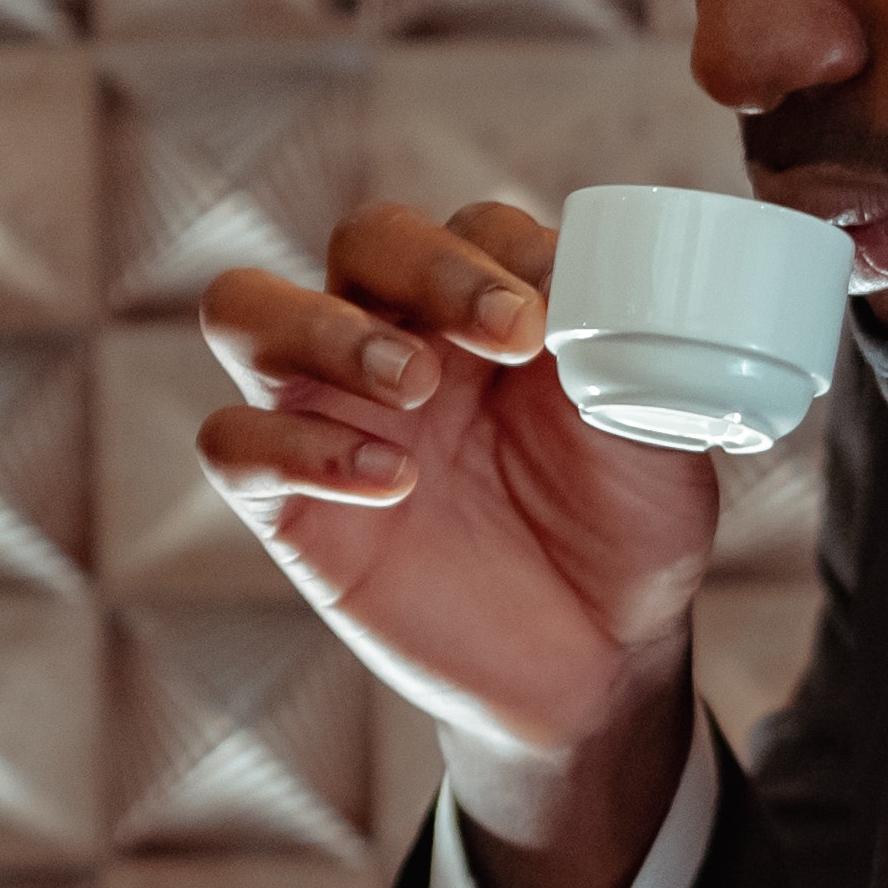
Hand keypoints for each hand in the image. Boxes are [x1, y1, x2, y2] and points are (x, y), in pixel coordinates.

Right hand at [198, 199, 722, 887]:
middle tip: (506, 334)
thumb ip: (631, 345)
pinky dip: (296, 448)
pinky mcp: (292, 508)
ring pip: (247, 311)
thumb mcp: (654, 428)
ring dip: (328, 330)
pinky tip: (389, 484)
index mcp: (487, 309)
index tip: (559, 305)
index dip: (505, 249)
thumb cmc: (625, 528)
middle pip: (360, 240)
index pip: (468, 226)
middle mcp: (398, 342)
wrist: (601, 660)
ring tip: (415, 387)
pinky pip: (233, 446)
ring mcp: (332, 417)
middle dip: (425, 266)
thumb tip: (601, 279)